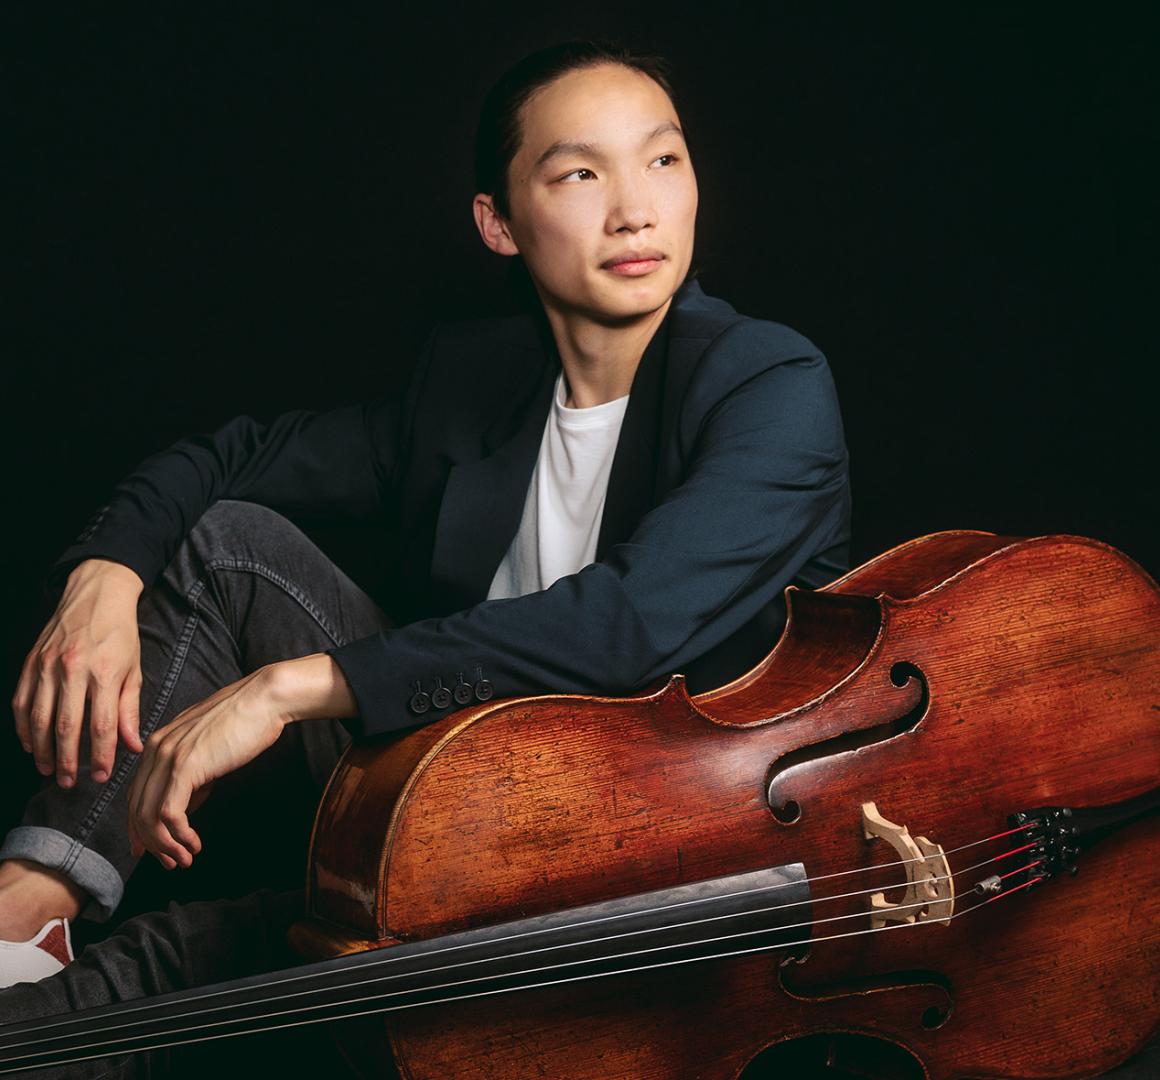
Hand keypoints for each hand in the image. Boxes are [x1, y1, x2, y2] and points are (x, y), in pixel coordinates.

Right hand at [12, 559, 144, 786]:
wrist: (96, 594)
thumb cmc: (120, 634)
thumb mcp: (134, 669)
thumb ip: (130, 710)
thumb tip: (132, 746)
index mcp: (105, 673)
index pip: (102, 726)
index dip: (102, 756)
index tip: (103, 776)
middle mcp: (73, 670)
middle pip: (66, 727)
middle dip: (68, 761)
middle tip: (70, 783)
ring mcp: (47, 666)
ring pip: (37, 718)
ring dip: (42, 750)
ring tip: (50, 770)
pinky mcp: (30, 662)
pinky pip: (20, 702)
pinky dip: (22, 727)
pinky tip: (31, 744)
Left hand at [127, 667, 287, 868]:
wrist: (264, 699)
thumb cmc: (245, 721)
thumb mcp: (208, 749)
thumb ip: (191, 776)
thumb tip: (184, 807)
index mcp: (158, 743)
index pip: (135, 794)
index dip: (139, 828)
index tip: (151, 850)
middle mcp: (155, 750)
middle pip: (136, 809)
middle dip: (150, 844)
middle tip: (169, 864)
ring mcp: (168, 757)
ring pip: (148, 816)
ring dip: (165, 845)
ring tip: (183, 860)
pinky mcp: (185, 766)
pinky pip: (169, 813)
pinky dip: (179, 836)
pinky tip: (194, 844)